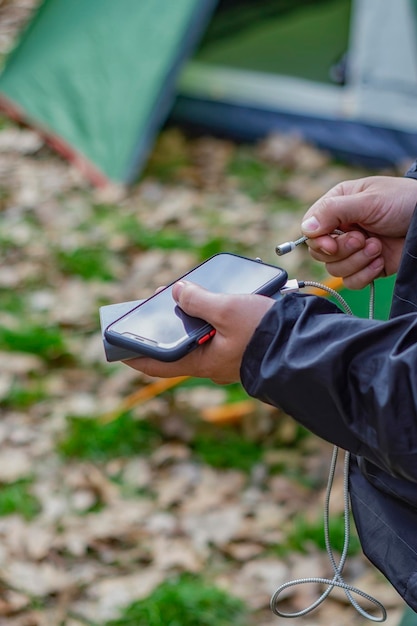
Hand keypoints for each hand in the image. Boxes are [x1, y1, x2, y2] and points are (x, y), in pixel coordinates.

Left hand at [125, 281, 274, 382]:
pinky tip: (218, 296)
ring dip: (191, 315)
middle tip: (158, 301)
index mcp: (201, 362)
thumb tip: (178, 292)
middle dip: (166, 323)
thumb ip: (199, 300)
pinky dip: (212, 314)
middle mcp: (212, 363)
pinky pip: (219, 330)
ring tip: (187, 291)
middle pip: (178, 345)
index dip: (134, 353)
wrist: (307, 345)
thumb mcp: (228, 310)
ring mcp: (228, 355)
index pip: (157, 364)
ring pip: (200, 335)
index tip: (117, 344)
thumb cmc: (267, 333)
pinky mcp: (244, 345)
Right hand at [301, 176, 416, 288]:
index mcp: (337, 207)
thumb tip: (306, 228)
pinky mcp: (367, 267)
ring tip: (377, 247)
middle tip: (363, 239)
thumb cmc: (402, 201)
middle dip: (342, 250)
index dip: (318, 240)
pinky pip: (351, 281)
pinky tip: (380, 261)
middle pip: (321, 253)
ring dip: (357, 261)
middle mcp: (342, 230)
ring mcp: (354, 250)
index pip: (311, 229)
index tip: (332, 244)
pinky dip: (365, 275)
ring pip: (335, 269)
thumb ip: (333, 211)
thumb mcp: (367, 201)